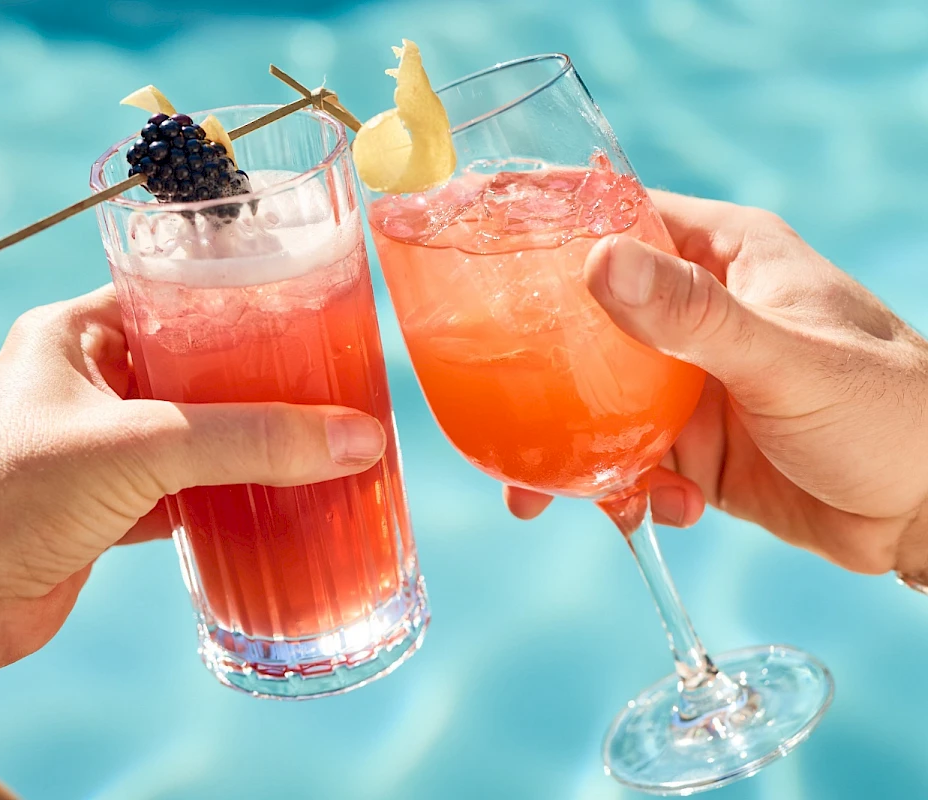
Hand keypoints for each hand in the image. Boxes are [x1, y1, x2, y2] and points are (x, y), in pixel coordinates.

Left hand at [0, 286, 387, 689]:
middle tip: (322, 380)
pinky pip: (186, 492)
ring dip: (247, 445)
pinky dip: (229, 499)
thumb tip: (356, 439)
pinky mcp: (110, 508)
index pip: (172, 297)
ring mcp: (99, 450)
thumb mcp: (143, 446)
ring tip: (314, 438)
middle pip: (195, 370)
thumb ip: (251, 440)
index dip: (237, 302)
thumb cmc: (8, 497)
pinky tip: (275, 501)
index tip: (302, 312)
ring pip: (194, 436)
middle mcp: (87, 386)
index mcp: (76, 337)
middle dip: (256, 382)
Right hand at [506, 191, 927, 578]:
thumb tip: (598, 264)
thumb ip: (696, 318)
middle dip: (536, 364)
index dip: (551, 221)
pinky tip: (659, 510)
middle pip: (587, 320)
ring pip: (596, 401)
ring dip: (567, 448)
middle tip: (487, 398)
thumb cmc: (890, 412)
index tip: (480, 235)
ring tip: (540, 497)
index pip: (622, 214)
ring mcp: (689, 384)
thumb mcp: (788, 358)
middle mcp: (697, 315)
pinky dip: (623, 490)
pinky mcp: (692, 447)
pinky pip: (627, 459)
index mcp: (722, 259)